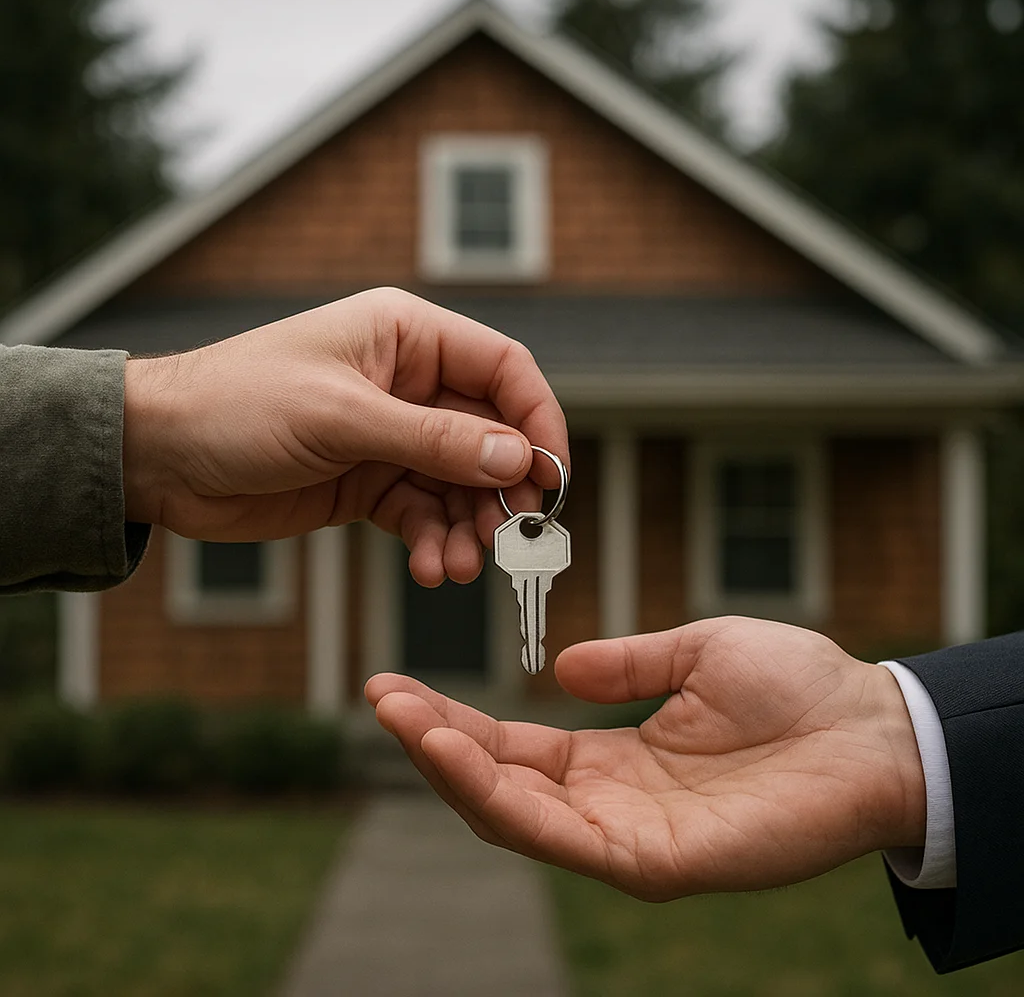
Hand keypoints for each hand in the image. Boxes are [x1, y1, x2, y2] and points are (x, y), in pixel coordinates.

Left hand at [122, 287, 567, 584]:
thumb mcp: (343, 418)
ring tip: (458, 565)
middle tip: (509, 538)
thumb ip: (434, 440)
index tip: (550, 477)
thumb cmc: (237, 405)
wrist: (160, 457)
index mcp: (407, 337)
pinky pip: (422, 513)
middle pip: (488, 435)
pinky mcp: (369, 482)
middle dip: (502, 489)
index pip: (503, 370)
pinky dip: (431, 542)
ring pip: (460, 484)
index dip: (536, 421)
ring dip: (467, 527)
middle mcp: (408, 383)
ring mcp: (391, 435)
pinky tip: (427, 568)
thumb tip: (514, 458)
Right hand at [366, 617, 925, 899]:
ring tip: (402, 719)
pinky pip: (559, 837)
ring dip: (450, 768)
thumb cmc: (796, 686)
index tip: (401, 686)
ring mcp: (628, 838)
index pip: (516, 747)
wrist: (872, 724)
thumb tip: (561, 669)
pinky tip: (457, 754)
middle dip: (434, 744)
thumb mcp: (695, 653)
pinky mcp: (653, 860)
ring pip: (514, 815)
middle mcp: (610, 803)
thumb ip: (627, 663)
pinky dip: (499, 798)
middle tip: (380, 697)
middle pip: (499, 784)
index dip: (456, 721)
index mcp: (615, 757)